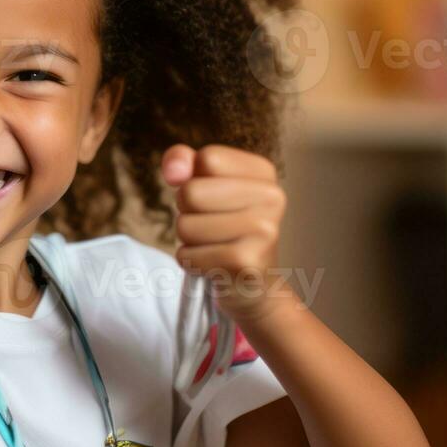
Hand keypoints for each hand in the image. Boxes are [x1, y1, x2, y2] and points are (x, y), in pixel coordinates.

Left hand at [161, 143, 291, 324]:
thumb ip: (184, 163)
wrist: (254, 287)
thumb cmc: (223, 228)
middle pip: (191, 192)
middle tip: (211, 226)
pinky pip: (188, 255)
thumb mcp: (205, 186)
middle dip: (187, 212)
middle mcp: (272, 198)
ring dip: (188, 240)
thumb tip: (173, 169)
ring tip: (215, 246)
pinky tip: (215, 265)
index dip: (193, 179)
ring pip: (185, 225)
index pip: (207, 158)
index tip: (212, 197)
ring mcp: (264, 232)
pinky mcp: (247, 264)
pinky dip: (191, 262)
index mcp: (264, 172)